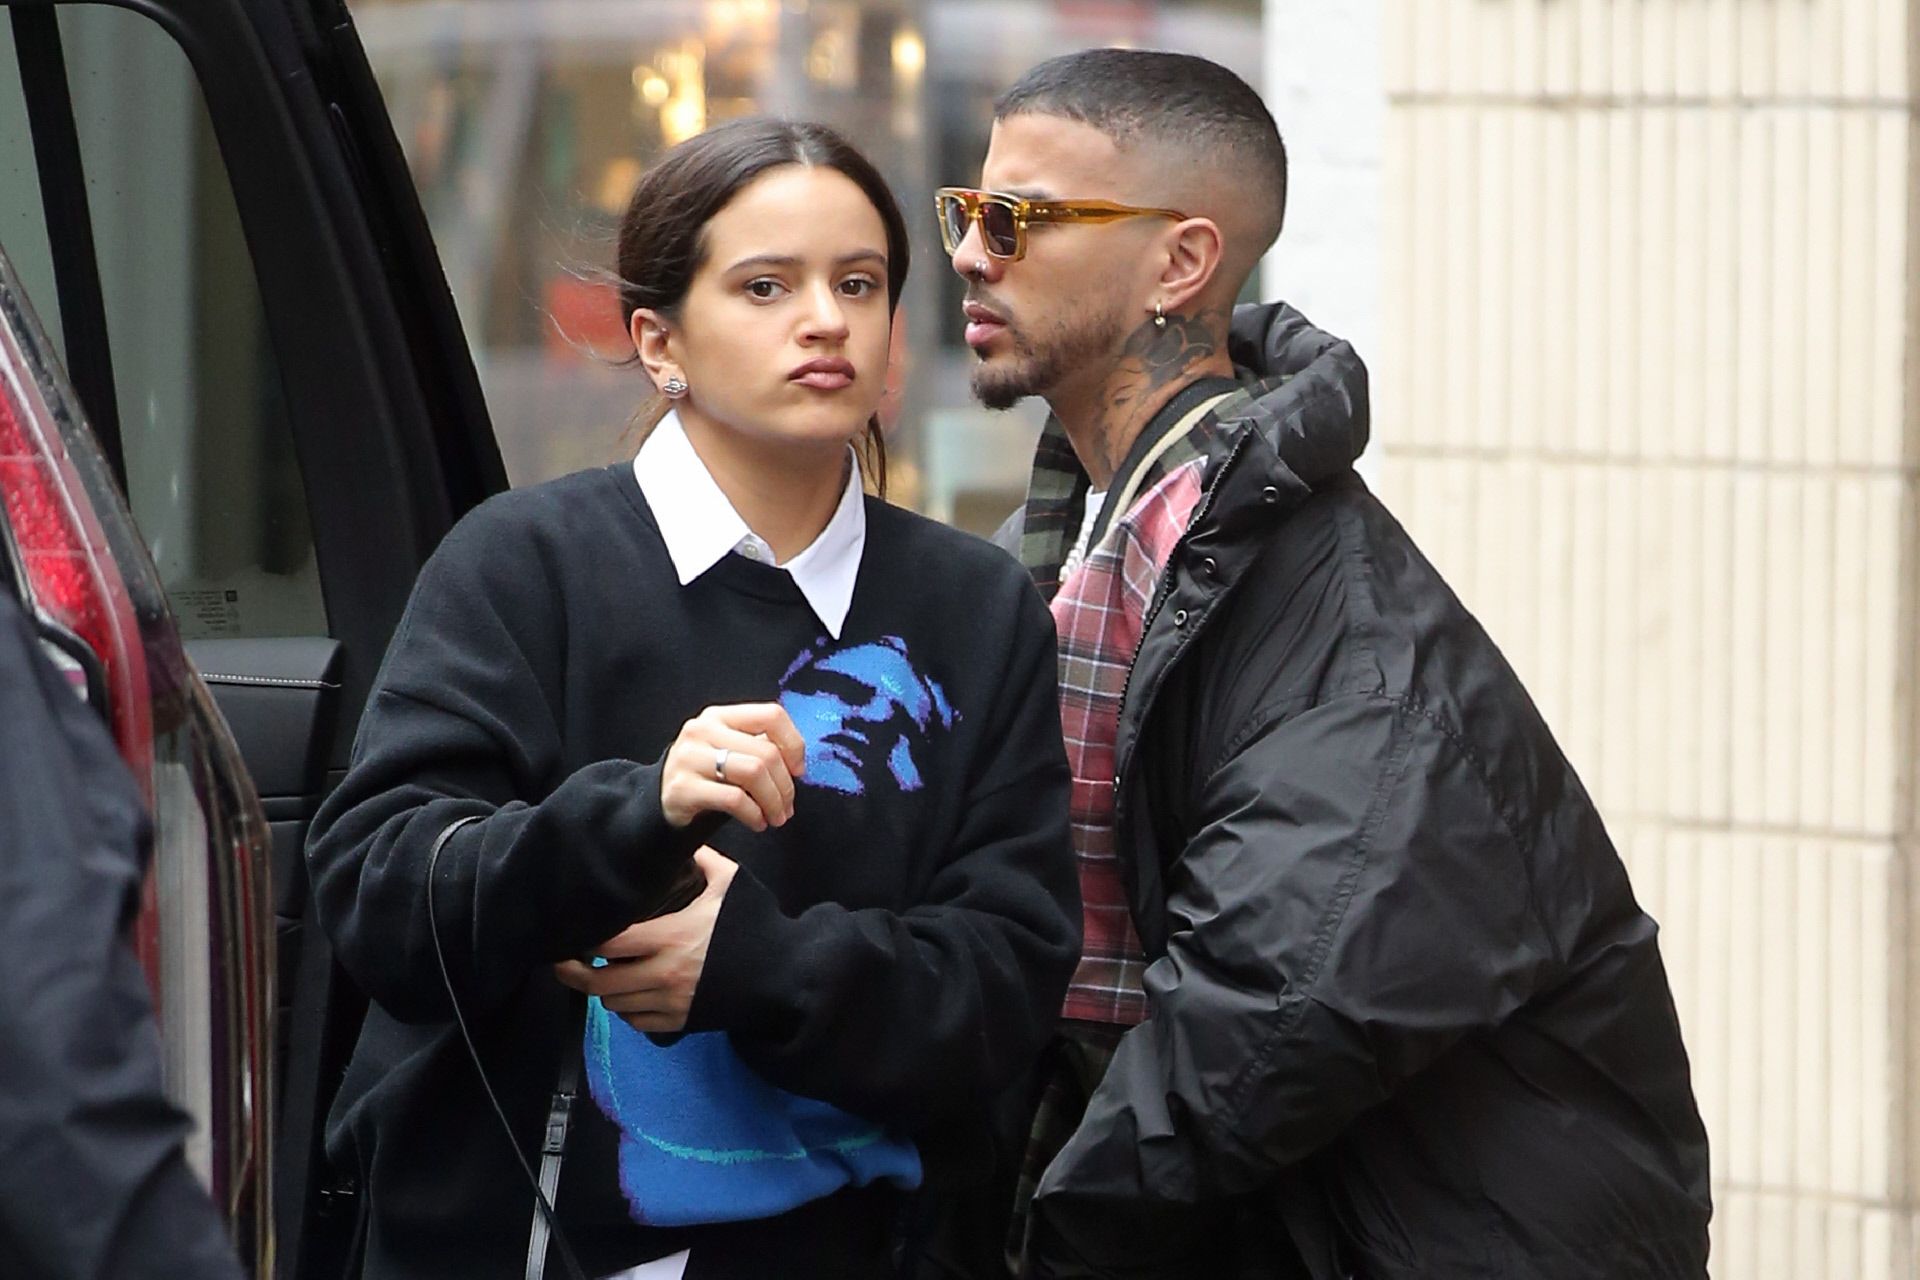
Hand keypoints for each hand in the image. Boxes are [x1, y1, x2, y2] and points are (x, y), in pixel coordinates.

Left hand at [554, 847, 738, 1033]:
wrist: (785, 974)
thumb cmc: (756, 925)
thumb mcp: (732, 884)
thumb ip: (705, 861)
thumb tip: (684, 838)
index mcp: (671, 936)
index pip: (610, 943)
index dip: (588, 941)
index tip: (580, 933)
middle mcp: (664, 973)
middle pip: (599, 983)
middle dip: (576, 974)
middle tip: (567, 963)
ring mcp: (671, 1001)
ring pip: (614, 1005)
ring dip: (605, 991)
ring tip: (605, 975)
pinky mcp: (680, 1022)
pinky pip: (636, 1022)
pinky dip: (627, 1010)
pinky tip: (631, 994)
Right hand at [660, 703, 806, 830]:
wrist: (664, 800)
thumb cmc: (708, 776)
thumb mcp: (732, 751)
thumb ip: (760, 747)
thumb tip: (797, 764)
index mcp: (720, 716)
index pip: (771, 715)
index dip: (793, 744)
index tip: (798, 770)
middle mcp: (702, 730)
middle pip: (766, 752)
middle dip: (785, 785)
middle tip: (788, 807)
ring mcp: (689, 757)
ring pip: (753, 773)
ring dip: (773, 801)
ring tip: (776, 817)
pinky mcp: (682, 787)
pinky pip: (734, 799)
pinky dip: (755, 815)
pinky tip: (758, 823)